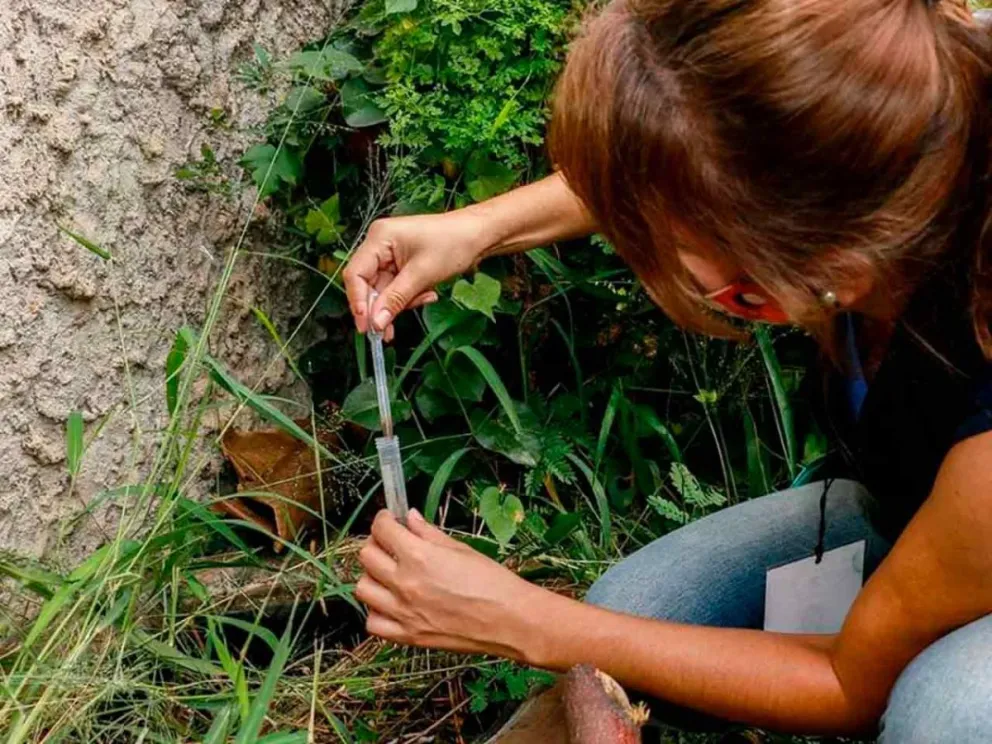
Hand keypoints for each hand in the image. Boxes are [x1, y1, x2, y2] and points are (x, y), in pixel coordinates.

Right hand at [342, 210, 490, 338]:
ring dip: (399, 303)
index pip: (356, 274)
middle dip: (380, 307)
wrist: (478, 235)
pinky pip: (396, 287)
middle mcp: (380, 244)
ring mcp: (390, 254)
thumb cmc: (453, 244)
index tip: (367, 326)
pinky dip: (408, 296)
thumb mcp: (422, 275)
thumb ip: (396, 299)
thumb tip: (376, 322)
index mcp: (379, 238)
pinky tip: (428, 295)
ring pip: (383, 289)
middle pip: (368, 284)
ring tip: (423, 301)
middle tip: (387, 331)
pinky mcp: (401, 263)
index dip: (358, 301)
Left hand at [355, 509, 547, 661]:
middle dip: (376, 544)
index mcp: (419, 557)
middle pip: (366, 556)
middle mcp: (405, 583)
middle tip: (390, 543)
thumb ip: (428, 534)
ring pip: (363, 588)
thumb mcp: (460, 549)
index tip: (389, 519)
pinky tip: (392, 603)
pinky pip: (373, 623)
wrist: (510, 620)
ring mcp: (403, 612)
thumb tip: (410, 518)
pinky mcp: (407, 636)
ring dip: (373, 577)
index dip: (383, 519)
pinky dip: (377, 611)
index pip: (381, 529)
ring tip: (390, 574)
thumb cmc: (492, 583)